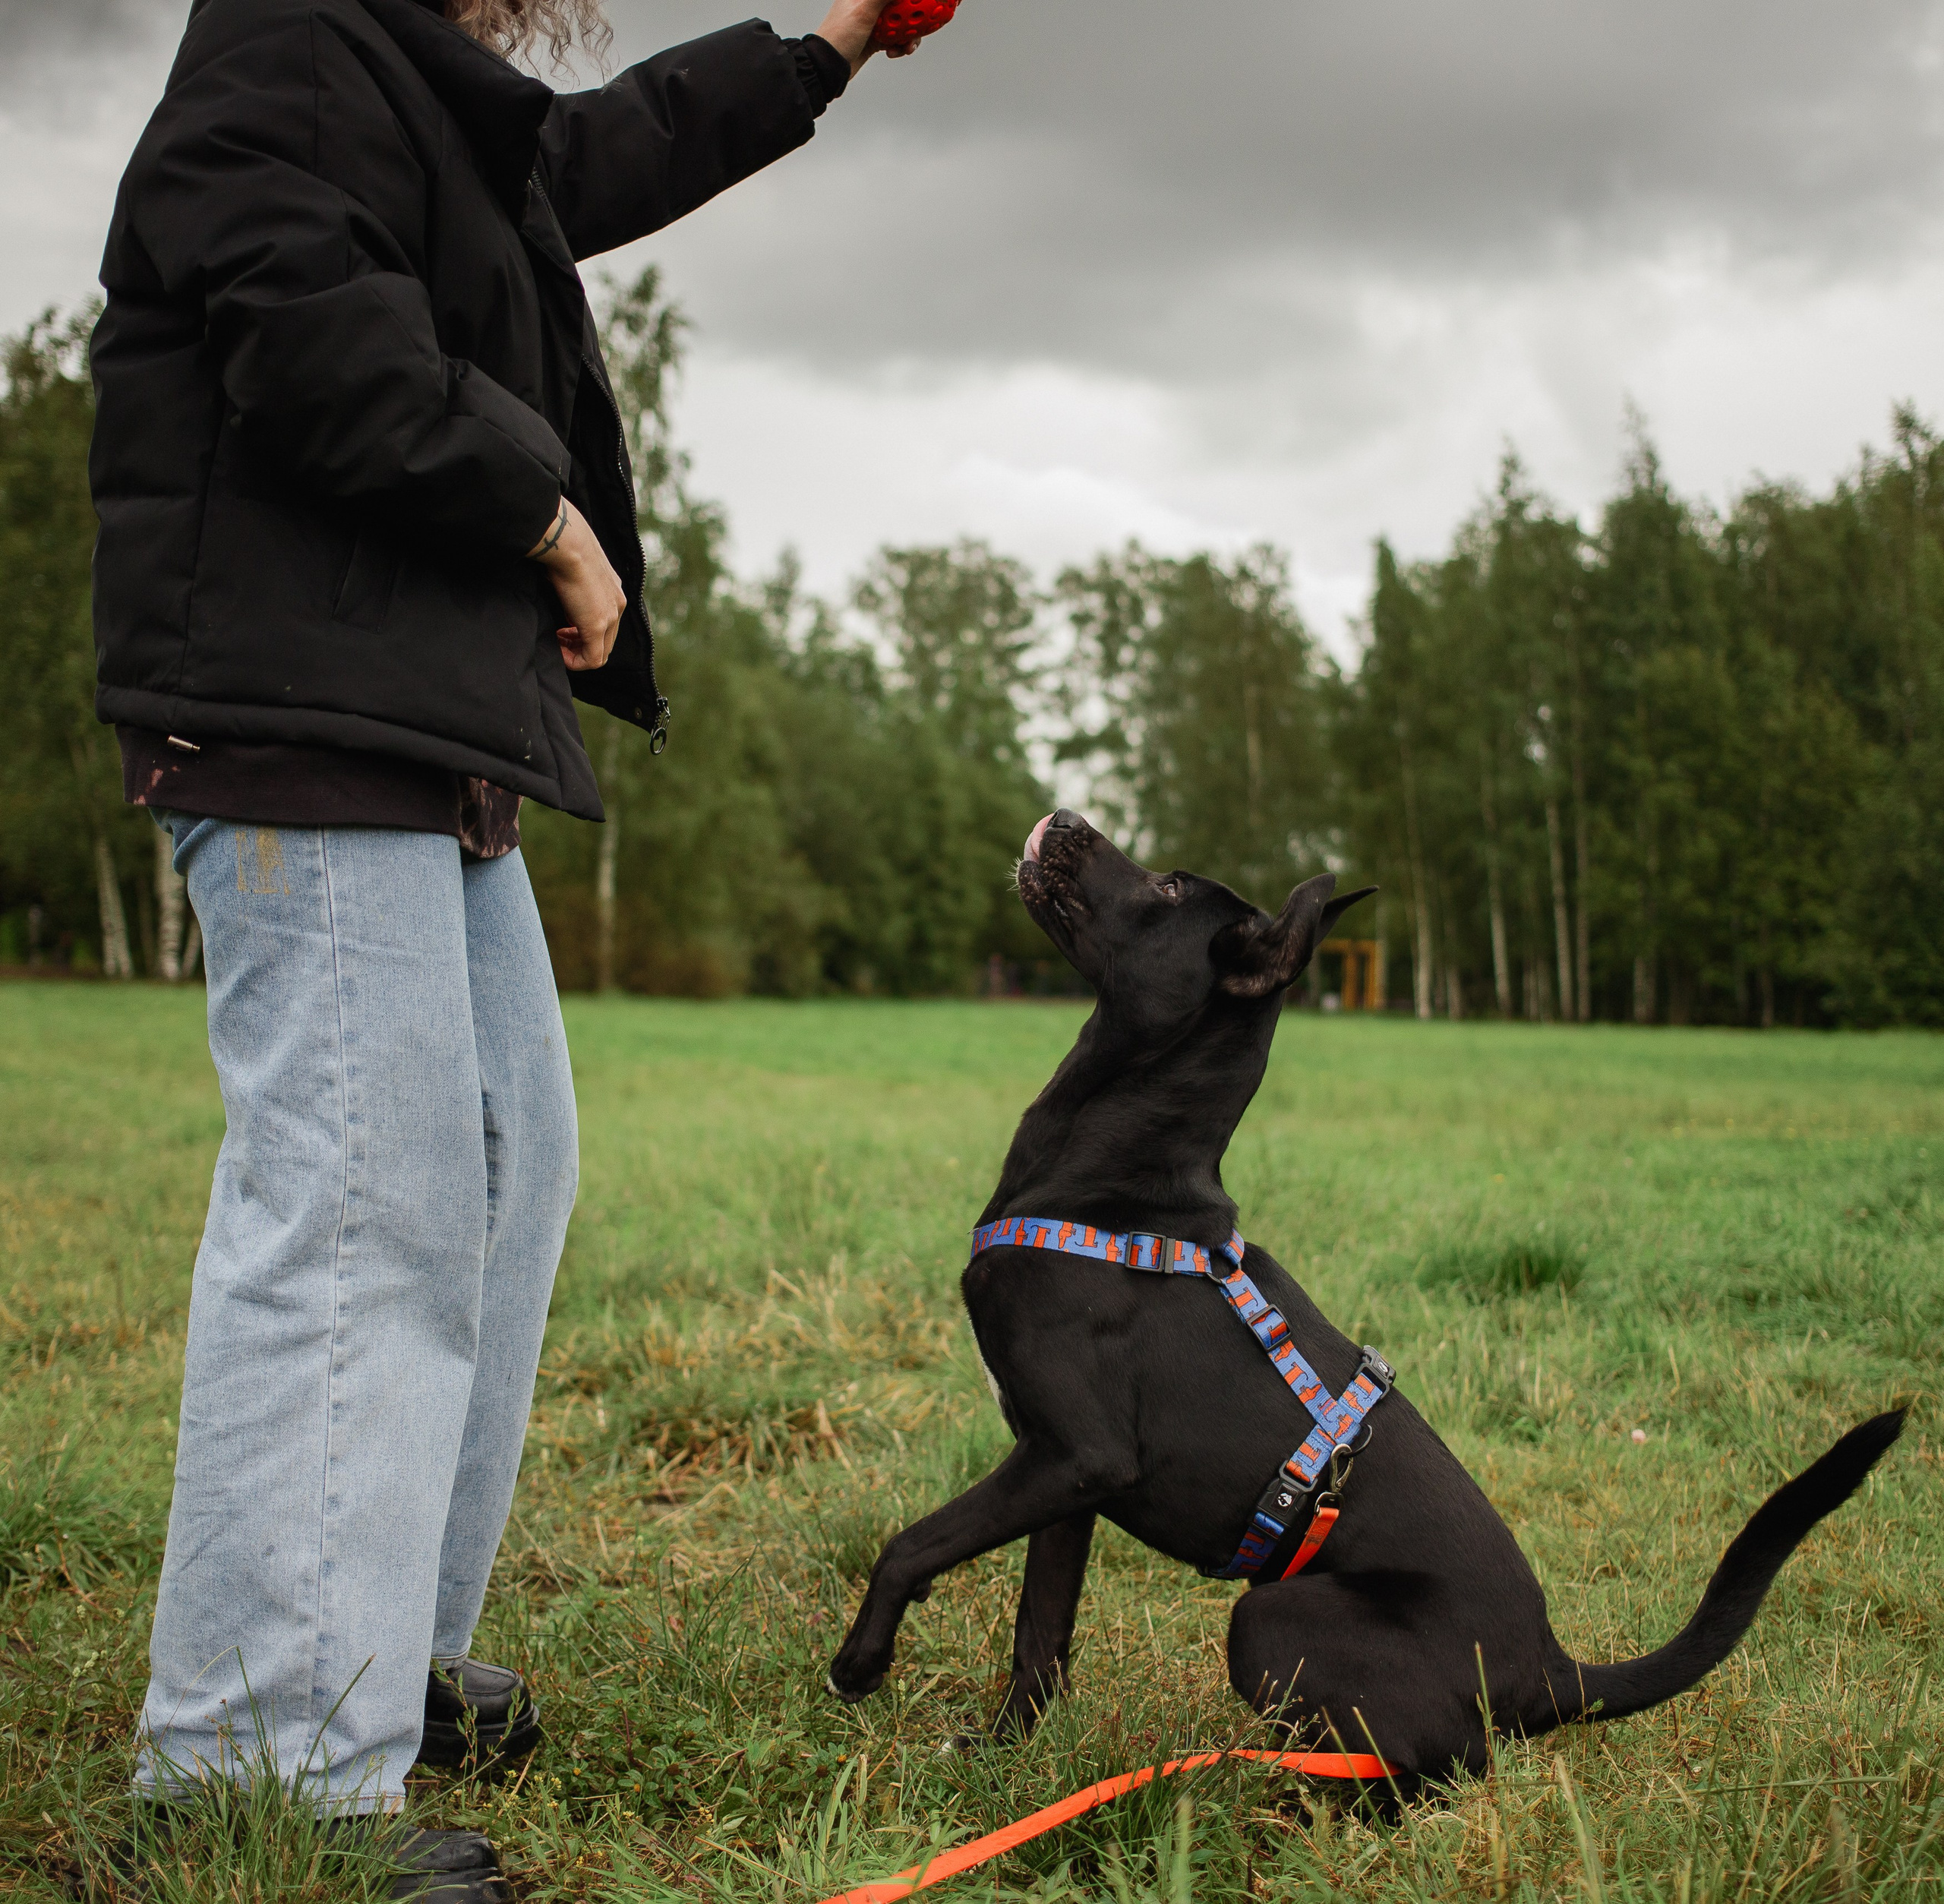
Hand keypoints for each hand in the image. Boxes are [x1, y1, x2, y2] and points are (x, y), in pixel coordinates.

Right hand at [527, 498, 625, 671]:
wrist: (566, 542)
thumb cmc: (562, 547)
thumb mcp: (573, 567)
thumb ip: (574, 585)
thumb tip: (561, 593)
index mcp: (613, 590)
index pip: (606, 624)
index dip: (583, 632)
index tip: (561, 629)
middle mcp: (618, 604)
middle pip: (605, 641)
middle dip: (580, 645)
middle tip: (558, 640)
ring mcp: (610, 615)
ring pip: (600, 652)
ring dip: (577, 654)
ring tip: (557, 645)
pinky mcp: (598, 624)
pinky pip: (592, 659)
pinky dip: (576, 662)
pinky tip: (559, 652)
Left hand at [816, 0, 915, 74]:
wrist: (829, 66)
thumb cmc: (839, 36)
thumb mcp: (863, 10)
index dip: (910, 0)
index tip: (925, 3)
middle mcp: (870, 3)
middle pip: (901, 6)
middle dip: (914, 17)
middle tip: (923, 25)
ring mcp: (874, 21)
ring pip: (901, 24)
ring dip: (908, 36)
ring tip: (907, 47)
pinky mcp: (876, 37)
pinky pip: (895, 39)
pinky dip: (899, 46)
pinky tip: (894, 52)